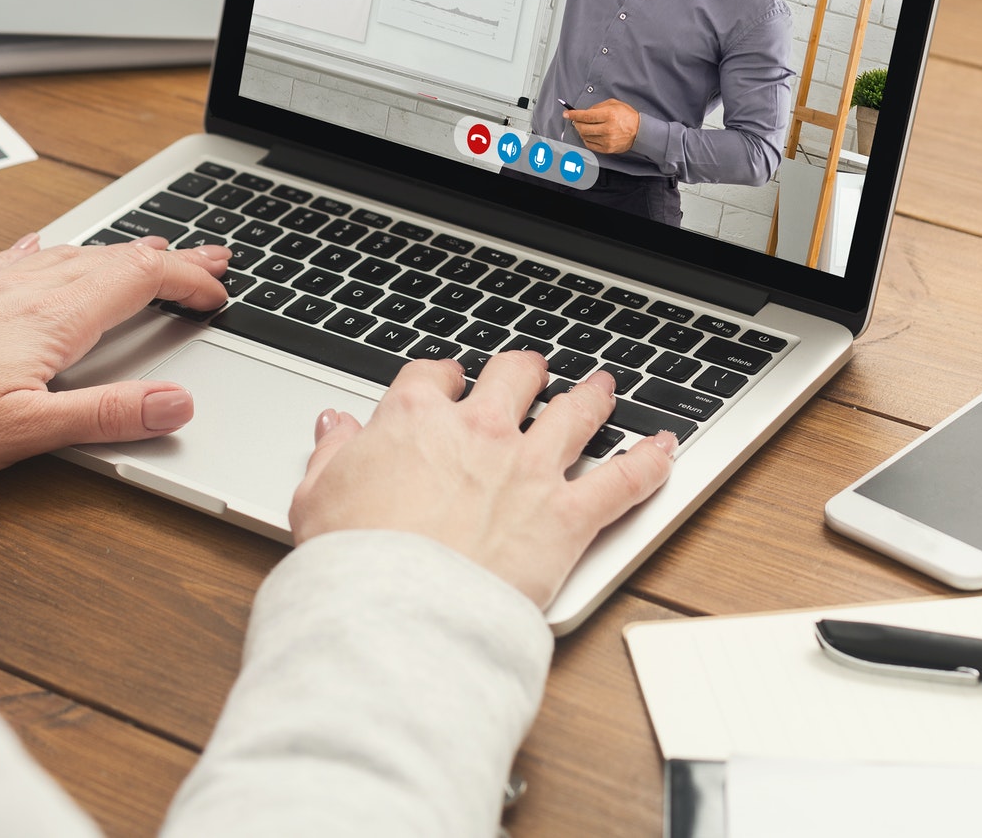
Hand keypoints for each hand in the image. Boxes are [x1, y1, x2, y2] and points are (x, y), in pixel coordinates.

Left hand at [0, 233, 229, 480]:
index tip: (217, 294)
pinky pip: (27, 258)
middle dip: (171, 257)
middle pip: (117, 257)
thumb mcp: (28, 431)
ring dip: (123, 252)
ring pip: (76, 253)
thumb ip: (106, 415)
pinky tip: (49, 248)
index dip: (188, 281)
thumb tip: (175, 404)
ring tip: (151, 251)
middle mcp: (29, 288)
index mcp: (54, 315)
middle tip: (212, 258)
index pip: (141, 279)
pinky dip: (58, 251)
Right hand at [290, 354, 675, 606]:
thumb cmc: (353, 560)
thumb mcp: (316, 496)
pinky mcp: (567, 515)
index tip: (447, 383)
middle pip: (514, 376)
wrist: (397, 610)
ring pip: (575, 412)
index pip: (433, 376)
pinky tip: (666, 449)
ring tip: (604, 387)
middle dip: (524, 371)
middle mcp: (479, 431)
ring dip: (594, 396)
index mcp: (415, 420)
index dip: (443, 376)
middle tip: (531, 373)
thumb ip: (331, 454)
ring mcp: (529, 469)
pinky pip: (623, 479)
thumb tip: (334, 426)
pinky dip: (650, 463)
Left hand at [563, 98, 641, 154]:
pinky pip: (590, 145)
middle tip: (576, 121)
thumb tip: (584, 112)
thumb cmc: (626, 115)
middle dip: (576, 123)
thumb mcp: (614, 104)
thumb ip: (597, 106)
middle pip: (583, 128)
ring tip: (585, 127)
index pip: (586, 116)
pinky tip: (589, 135)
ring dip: (581, 131)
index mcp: (609, 115)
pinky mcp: (608, 149)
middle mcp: (607, 128)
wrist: (640, 131)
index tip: (566, 114)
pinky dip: (586, 139)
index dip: (574, 114)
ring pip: (585, 137)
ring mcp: (607, 140)